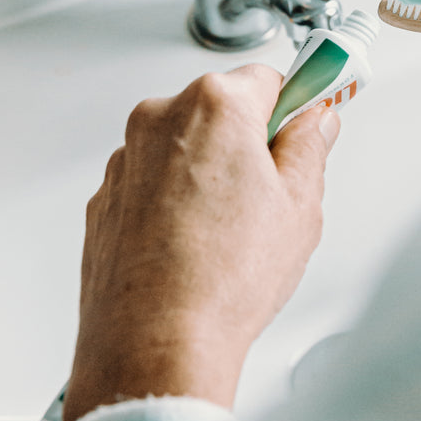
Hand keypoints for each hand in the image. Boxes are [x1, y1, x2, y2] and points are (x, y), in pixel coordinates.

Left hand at [62, 65, 339, 420]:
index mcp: (215, 105)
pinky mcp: (105, 200)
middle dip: (250, 143)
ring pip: (184, 149)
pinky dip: (173, 204)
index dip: (295, 105)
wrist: (154, 343)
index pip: (268, 77)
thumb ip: (310, 147)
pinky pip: (152, 185)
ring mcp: (126, 160)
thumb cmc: (222, 278)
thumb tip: (315, 123)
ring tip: (233, 235)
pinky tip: (196, 248)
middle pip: (222, 111)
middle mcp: (160, 119)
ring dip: (209, 174)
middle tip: (275, 194)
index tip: (310, 116)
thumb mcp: (300, 206)